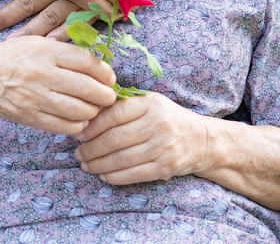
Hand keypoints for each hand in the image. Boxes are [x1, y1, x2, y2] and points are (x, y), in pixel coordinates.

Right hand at [0, 36, 117, 135]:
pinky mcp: (31, 117)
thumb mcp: (36, 42)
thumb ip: (65, 51)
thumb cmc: (12, 57)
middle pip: (88, 88)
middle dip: (106, 95)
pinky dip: (78, 125)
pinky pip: (65, 126)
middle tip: (109, 96)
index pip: (87, 62)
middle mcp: (41, 73)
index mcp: (45, 51)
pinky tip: (78, 119)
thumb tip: (99, 66)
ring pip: (80, 110)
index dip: (105, 72)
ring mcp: (36, 97)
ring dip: (93, 111)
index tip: (110, 77)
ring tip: (94, 108)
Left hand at [74, 93, 209, 183]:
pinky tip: (103, 175)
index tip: (79, 133)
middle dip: (91, 148)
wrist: (201, 140)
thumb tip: (88, 117)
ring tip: (86, 164)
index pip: (115, 114)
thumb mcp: (150, 103)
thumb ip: (124, 107)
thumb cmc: (167, 119)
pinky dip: (114, 176)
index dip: (93, 126)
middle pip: (115, 139)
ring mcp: (163, 147)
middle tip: (78, 153)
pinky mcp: (166, 167)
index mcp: (150, 104)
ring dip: (98, 164)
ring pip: (122, 159)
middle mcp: (158, 124)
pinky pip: (134, 174)